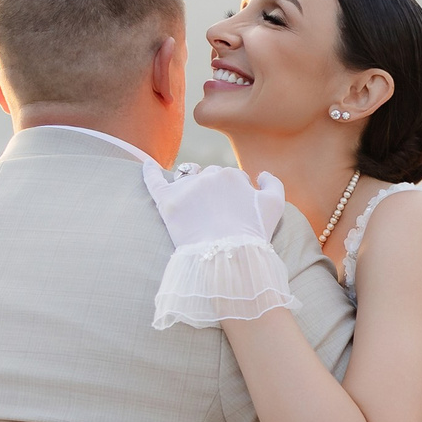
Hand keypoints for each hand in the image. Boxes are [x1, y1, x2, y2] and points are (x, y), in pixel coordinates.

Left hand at [149, 165, 286, 250]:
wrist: (227, 257)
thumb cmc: (253, 234)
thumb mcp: (275, 206)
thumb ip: (273, 183)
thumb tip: (261, 174)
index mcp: (232, 175)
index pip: (234, 178)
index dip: (238, 194)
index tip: (238, 212)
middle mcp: (208, 175)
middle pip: (211, 175)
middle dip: (216, 188)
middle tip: (219, 213)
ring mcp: (186, 188)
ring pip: (187, 175)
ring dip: (190, 179)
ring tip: (193, 195)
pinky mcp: (167, 202)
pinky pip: (154, 180)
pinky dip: (149, 170)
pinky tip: (147, 164)